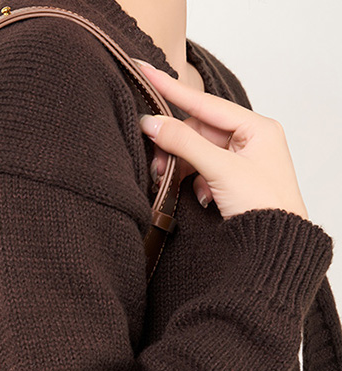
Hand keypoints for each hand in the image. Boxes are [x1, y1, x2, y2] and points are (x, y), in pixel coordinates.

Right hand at [131, 59, 308, 220]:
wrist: (276, 244)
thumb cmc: (264, 206)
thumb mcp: (221, 170)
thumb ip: (184, 144)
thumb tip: (153, 124)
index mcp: (256, 127)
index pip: (205, 103)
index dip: (173, 90)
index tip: (147, 72)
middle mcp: (249, 139)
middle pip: (197, 130)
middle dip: (174, 145)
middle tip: (157, 163)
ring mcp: (240, 160)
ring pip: (196, 151)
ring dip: (179, 165)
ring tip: (168, 181)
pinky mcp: (231, 180)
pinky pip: (201, 169)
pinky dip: (191, 179)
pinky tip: (195, 194)